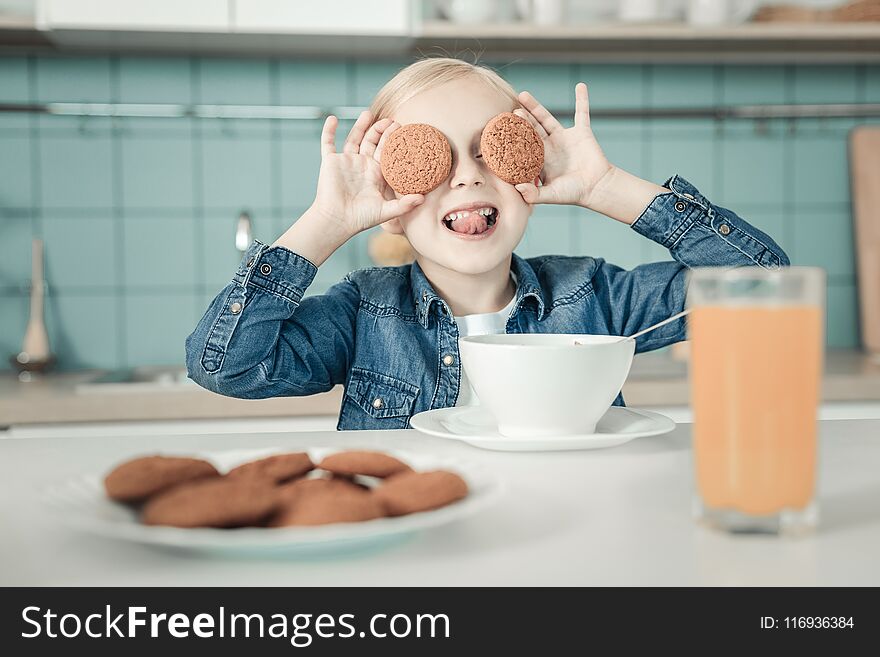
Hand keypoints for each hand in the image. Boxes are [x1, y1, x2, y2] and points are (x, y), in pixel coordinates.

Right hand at [310, 111, 423, 236]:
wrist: (337, 221)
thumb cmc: (361, 218)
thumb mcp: (386, 211)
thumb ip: (404, 205)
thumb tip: (423, 199)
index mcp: (376, 173)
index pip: (386, 152)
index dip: (393, 140)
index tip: (401, 129)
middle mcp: (362, 165)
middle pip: (372, 142)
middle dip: (380, 130)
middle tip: (390, 120)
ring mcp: (346, 162)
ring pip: (354, 138)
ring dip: (360, 126)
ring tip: (368, 113)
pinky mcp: (331, 162)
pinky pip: (328, 143)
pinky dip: (328, 131)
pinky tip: (333, 119)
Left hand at [513, 83, 614, 209]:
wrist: (596, 188)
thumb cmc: (573, 193)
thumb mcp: (552, 195)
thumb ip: (535, 194)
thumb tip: (518, 188)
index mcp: (540, 160)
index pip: (522, 146)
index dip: (512, 138)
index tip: (500, 130)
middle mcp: (549, 147)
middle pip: (531, 129)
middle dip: (520, 119)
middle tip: (508, 109)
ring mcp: (564, 138)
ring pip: (547, 118)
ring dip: (536, 106)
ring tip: (523, 95)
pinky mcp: (581, 133)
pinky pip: (582, 113)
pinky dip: (582, 100)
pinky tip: (580, 86)